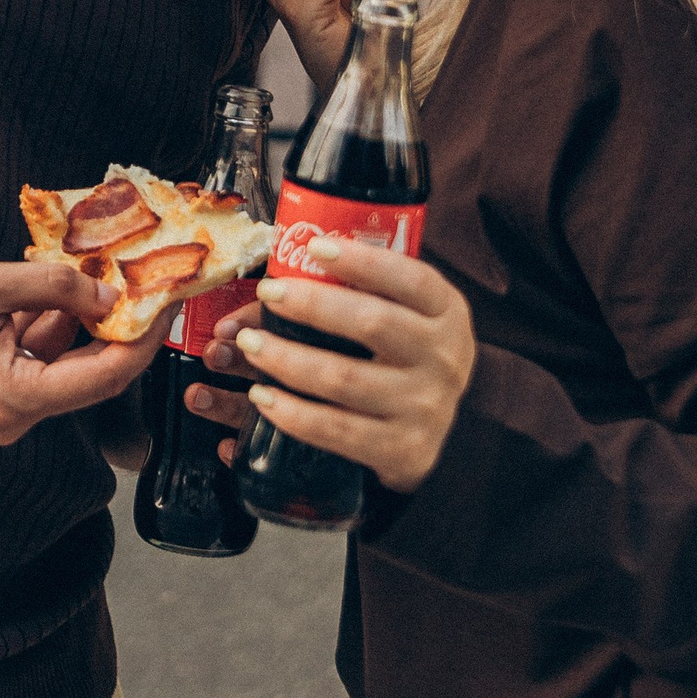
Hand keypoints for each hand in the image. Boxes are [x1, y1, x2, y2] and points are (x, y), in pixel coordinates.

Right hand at [0, 257, 163, 448]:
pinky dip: (48, 327)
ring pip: (62, 364)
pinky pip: (35, 362)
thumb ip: (54, 289)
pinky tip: (54, 287)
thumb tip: (109, 295)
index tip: (164, 304)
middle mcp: (10, 417)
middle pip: (87, 374)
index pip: (104, 376)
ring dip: (79, 321)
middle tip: (141, 283)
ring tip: (98, 273)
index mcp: (13, 400)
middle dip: (115, 326)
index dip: (142, 339)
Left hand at [228, 239, 475, 495]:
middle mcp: (444, 358)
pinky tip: (262, 396)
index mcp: (447, 312)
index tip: (314, 247)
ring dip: (286, 359)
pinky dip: (291, 413)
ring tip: (249, 344)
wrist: (441, 431)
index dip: (361, 261)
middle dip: (311, 305)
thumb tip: (259, 299)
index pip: (410, 278)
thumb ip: (349, 295)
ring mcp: (425, 408)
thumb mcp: (403, 316)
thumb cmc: (405, 355)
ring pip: (344, 378)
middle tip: (269, 294)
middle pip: (372, 323)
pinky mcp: (402, 450)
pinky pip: (336, 430)